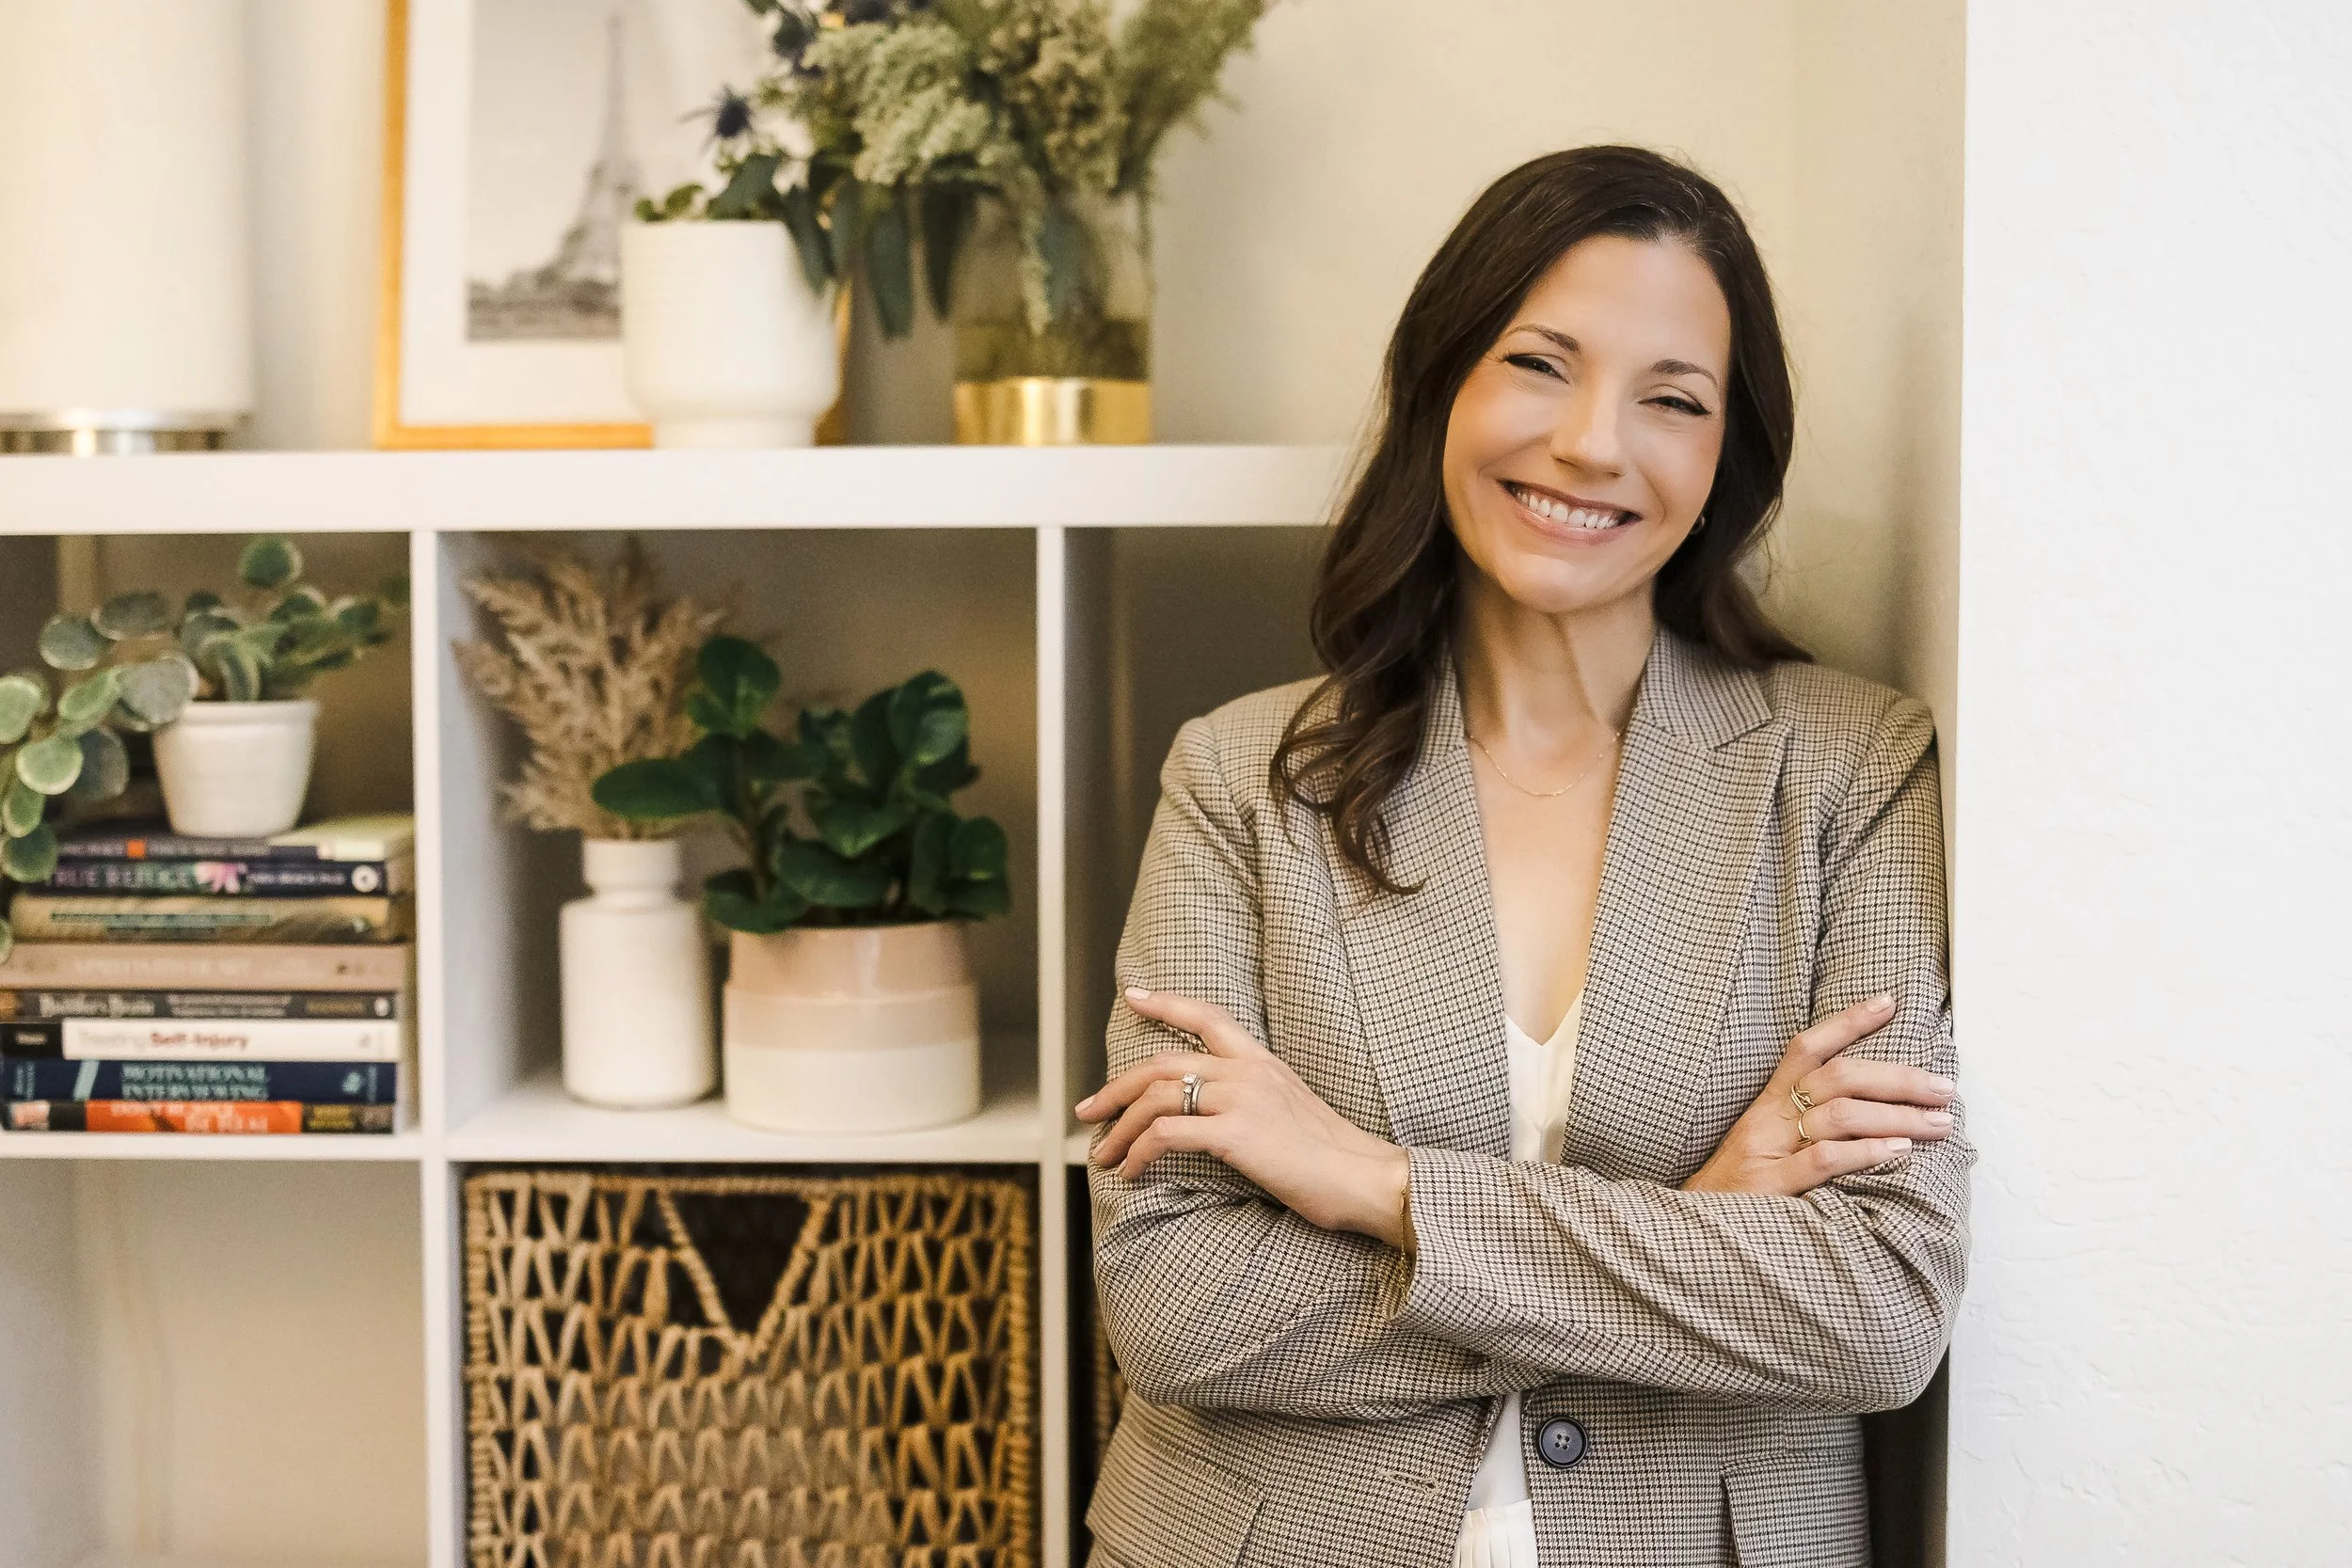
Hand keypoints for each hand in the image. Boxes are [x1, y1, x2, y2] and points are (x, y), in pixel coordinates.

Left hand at [1076, 986, 1412, 1244]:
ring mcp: (1243, 1099)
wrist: (1368, 1180)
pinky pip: (1167, 1134)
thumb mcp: (1293, 1114)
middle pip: (1163, 1062)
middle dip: (1116, 1087)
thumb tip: (1217, 1121)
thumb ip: (1256, 1104)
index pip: (1208, 1016)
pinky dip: (1139, 1152)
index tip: (1132, 997)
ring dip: (1120, 1128)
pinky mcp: (1237, 1133)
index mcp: (1264, 1063)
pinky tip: (1132, 1172)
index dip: (1165, 1003)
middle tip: (1087, 1111)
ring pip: (1157, 1097)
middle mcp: (1250, 1071)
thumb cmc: (1335, 1161)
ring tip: (1103, 1156)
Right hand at [1682, 992, 1956, 1196]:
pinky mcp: (1771, 1186)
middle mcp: (1767, 1120)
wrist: (1690, 1235)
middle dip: (1898, 1077)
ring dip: (1898, 1115)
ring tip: (1938, 1123)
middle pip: (1837, 1077)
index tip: (1888, 1002)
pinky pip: (1825, 1159)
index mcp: (1766, 1105)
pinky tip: (1898, 1151)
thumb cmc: (1737, 1195)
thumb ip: (1805, 1130)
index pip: (1807, 1049)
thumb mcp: (1763, 1149)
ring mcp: (1768, 1151)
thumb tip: (1872, 1118)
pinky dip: (1867, 1151)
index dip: (1848, 1022)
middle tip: (1943, 1087)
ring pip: (1840, 1114)